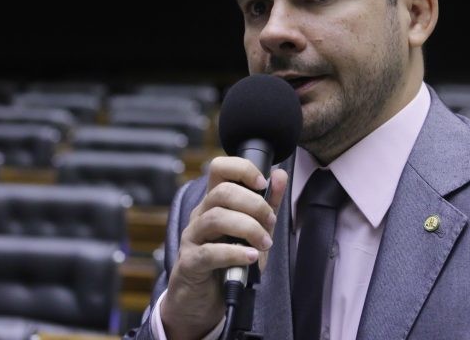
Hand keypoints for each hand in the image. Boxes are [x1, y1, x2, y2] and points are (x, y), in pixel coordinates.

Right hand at [160, 156, 287, 339]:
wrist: (204, 302)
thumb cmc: (228, 263)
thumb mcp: (254, 231)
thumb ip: (267, 204)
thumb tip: (279, 175)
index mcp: (214, 202)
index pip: (219, 168)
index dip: (242, 168)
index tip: (263, 183)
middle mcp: (200, 215)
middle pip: (221, 192)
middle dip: (254, 204)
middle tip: (270, 223)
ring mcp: (192, 238)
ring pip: (215, 217)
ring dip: (247, 228)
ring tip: (264, 243)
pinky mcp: (190, 263)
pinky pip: (209, 252)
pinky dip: (235, 252)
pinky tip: (251, 257)